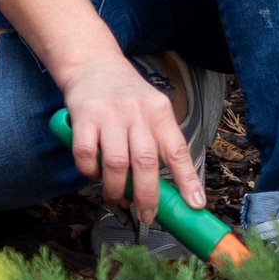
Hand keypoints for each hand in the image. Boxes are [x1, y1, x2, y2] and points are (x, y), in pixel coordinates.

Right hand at [59, 56, 201, 224]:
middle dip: (147, 196)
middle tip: (146, 215)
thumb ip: (158, 143)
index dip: (187, 179)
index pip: (177, 149)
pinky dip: (89, 171)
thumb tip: (169, 189)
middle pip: (146, 161)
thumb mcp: (152, 110)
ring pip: (116, 163)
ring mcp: (109, 114)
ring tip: (116, 197)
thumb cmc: (126, 95)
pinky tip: (93, 173)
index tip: (194, 204)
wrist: (93, 64)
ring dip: (116, 189)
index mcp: (160, 112)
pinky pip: (86, 154)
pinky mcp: (83, 117)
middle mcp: (137, 112)